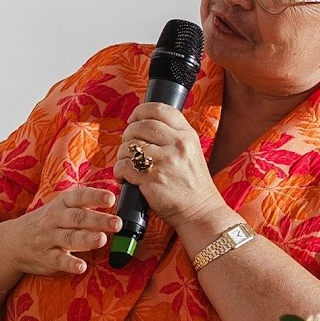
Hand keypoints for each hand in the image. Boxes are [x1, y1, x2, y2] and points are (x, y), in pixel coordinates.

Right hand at [0, 186, 122, 281]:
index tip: (111, 197)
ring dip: (86, 239)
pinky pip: (58, 261)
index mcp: (61, 204)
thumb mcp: (61, 208)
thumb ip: (85, 206)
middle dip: (98, 220)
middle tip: (117, 223)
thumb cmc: (47, 222)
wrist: (13, 241)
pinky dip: (70, 264)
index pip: (79, 197)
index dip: (95, 196)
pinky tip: (82, 266)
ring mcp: (49, 239)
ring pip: (69, 238)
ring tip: (102, 240)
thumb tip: (117, 200)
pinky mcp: (46, 258)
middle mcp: (55, 220)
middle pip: (77, 218)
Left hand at [114, 102, 225, 227]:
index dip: (140, 111)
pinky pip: (125, 166)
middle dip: (128, 134)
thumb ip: (173, 136)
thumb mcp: (191, 152)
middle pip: (141, 125)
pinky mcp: (153, 179)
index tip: (133, 120)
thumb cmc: (192, 184)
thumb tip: (144, 124)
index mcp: (187, 135)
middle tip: (127, 145)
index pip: (159, 109)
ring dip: (122, 154)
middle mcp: (177, 144)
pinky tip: (123, 177)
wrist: (200, 211)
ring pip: (130, 145)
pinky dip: (119, 170)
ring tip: (126, 163)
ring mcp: (165, 161)